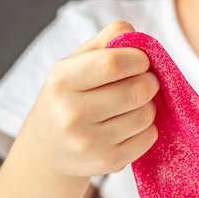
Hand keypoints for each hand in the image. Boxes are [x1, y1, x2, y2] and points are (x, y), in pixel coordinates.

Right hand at [20, 22, 159, 177]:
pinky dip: (147, 128)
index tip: (141, 61)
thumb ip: (106, 41)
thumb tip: (136, 34)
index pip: (113, 63)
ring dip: (148, 105)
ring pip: (146, 115)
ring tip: (132, 104)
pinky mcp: (108, 163)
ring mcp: (90, 143)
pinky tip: (130, 125)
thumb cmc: (69, 96)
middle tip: (143, 81)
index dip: (138, 59)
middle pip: (137, 90)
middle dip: (150, 81)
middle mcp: (71, 114)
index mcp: (61, 81)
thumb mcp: (75, 63)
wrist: (48, 149)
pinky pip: (148, 137)